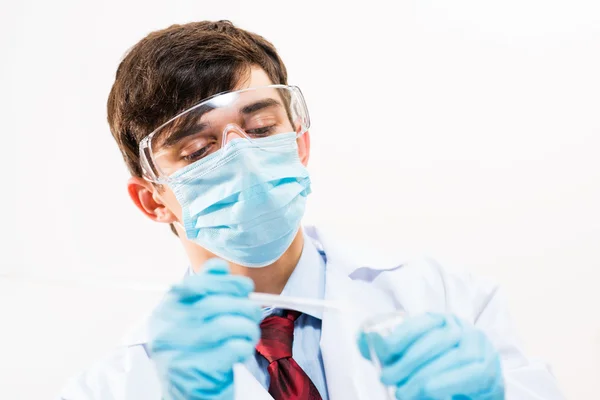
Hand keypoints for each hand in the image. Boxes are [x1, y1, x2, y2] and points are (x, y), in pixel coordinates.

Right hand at [149, 259, 262, 399]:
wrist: (189, 395)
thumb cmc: (197, 353)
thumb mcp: (195, 319)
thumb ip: (206, 291)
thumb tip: (219, 265)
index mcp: (165, 312)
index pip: (195, 285)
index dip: (226, 283)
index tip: (245, 287)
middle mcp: (166, 330)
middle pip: (214, 304)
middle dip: (244, 306)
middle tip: (254, 312)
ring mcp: (177, 352)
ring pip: (227, 326)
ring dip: (247, 328)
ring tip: (249, 334)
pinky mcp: (194, 372)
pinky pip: (232, 348)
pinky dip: (244, 347)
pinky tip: (242, 351)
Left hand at [357, 313, 504, 398]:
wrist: (471, 388)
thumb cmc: (434, 369)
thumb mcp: (410, 356)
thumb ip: (388, 349)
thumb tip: (365, 339)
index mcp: (441, 321)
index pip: (423, 322)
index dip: (402, 334)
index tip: (382, 350)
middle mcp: (463, 330)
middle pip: (437, 340)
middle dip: (409, 360)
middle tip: (387, 378)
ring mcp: (480, 349)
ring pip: (455, 358)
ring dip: (426, 376)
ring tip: (403, 392)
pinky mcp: (489, 372)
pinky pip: (472, 376)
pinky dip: (448, 383)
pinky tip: (430, 392)